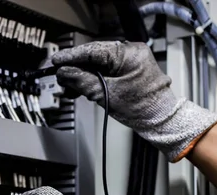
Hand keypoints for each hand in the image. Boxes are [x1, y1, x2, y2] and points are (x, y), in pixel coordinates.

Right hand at [52, 41, 216, 161]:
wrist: (160, 120)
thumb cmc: (142, 108)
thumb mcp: (106, 94)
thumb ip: (82, 81)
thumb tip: (64, 73)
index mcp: (128, 53)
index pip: (92, 51)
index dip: (71, 57)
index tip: (56, 61)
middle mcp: (130, 52)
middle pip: (94, 56)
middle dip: (75, 67)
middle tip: (59, 75)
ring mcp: (130, 60)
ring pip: (98, 64)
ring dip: (82, 74)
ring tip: (69, 85)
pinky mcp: (128, 70)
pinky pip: (105, 70)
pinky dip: (92, 78)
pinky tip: (81, 86)